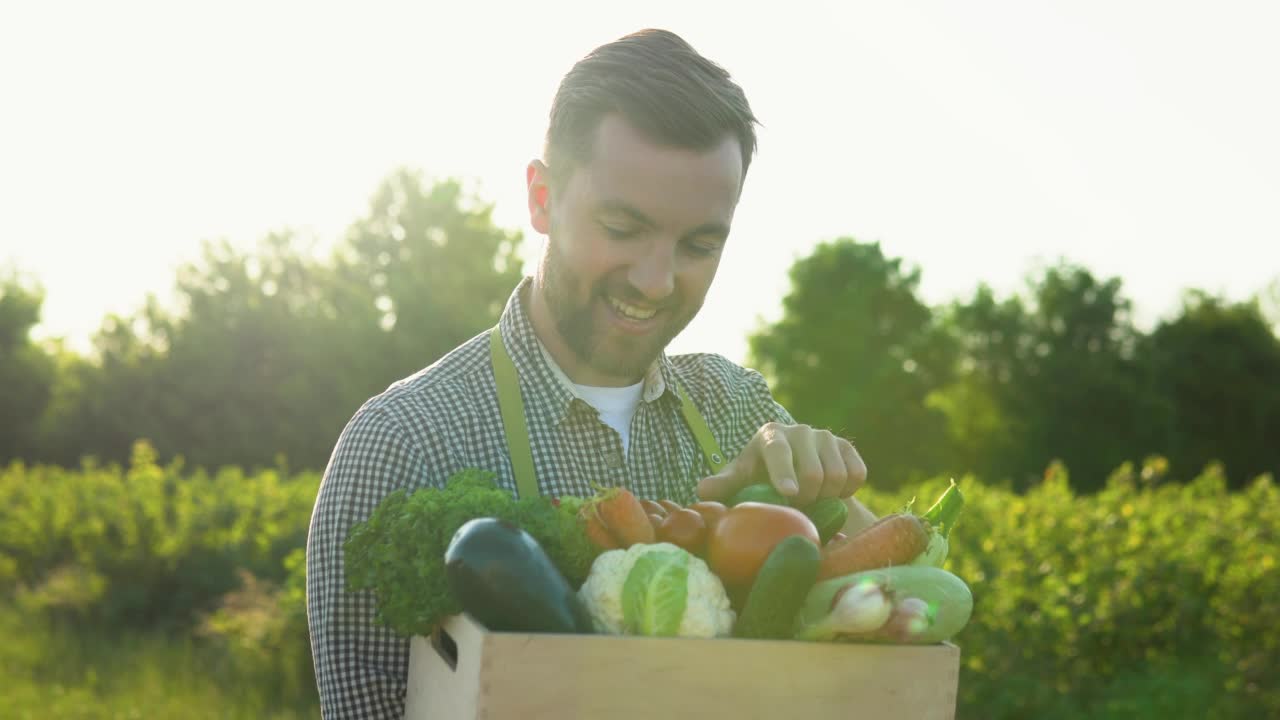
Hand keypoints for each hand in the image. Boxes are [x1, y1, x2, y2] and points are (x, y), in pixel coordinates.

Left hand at [697, 422, 866, 507]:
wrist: (794, 475)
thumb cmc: (759, 478)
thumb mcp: (740, 481)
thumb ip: (723, 485)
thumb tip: (702, 491)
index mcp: (770, 434)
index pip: (779, 451)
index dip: (784, 472)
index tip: (790, 494)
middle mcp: (800, 430)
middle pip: (813, 473)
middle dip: (807, 499)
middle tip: (797, 508)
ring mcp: (826, 437)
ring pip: (838, 476)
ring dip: (827, 497)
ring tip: (812, 500)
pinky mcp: (847, 447)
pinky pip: (857, 475)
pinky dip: (846, 492)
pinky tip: (830, 493)